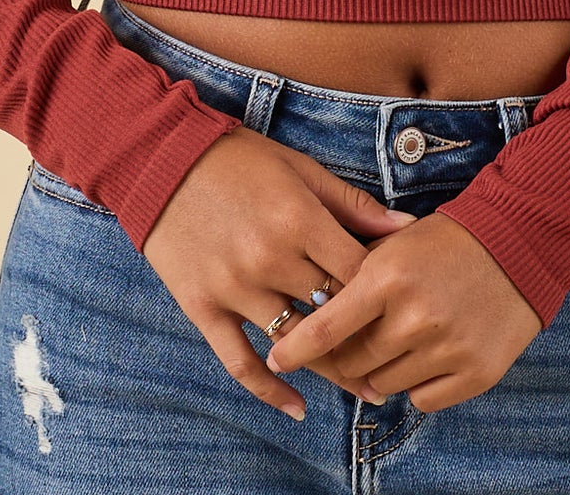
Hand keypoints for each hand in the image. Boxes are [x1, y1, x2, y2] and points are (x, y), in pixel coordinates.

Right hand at [141, 127, 419, 419]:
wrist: (163, 159)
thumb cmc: (239, 159)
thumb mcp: (300, 169)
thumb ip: (352, 203)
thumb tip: (406, 228)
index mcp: (299, 219)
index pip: (359, 274)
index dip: (387, 292)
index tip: (405, 305)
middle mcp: (269, 258)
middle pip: (333, 313)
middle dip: (369, 335)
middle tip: (400, 357)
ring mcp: (235, 287)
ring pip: (296, 344)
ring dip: (335, 371)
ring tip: (369, 390)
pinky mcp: (203, 307)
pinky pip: (240, 362)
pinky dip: (270, 391)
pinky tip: (298, 409)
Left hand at [264, 208, 542, 411]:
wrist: (519, 242)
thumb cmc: (446, 241)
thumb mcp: (394, 245)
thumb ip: (355, 278)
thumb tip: (316, 320)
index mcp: (387, 277)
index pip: (326, 328)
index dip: (296, 349)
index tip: (278, 359)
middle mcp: (415, 317)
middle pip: (354, 362)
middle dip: (347, 355)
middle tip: (356, 339)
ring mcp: (447, 348)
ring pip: (385, 385)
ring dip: (383, 370)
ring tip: (401, 339)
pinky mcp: (475, 373)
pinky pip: (423, 400)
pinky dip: (419, 384)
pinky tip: (429, 354)